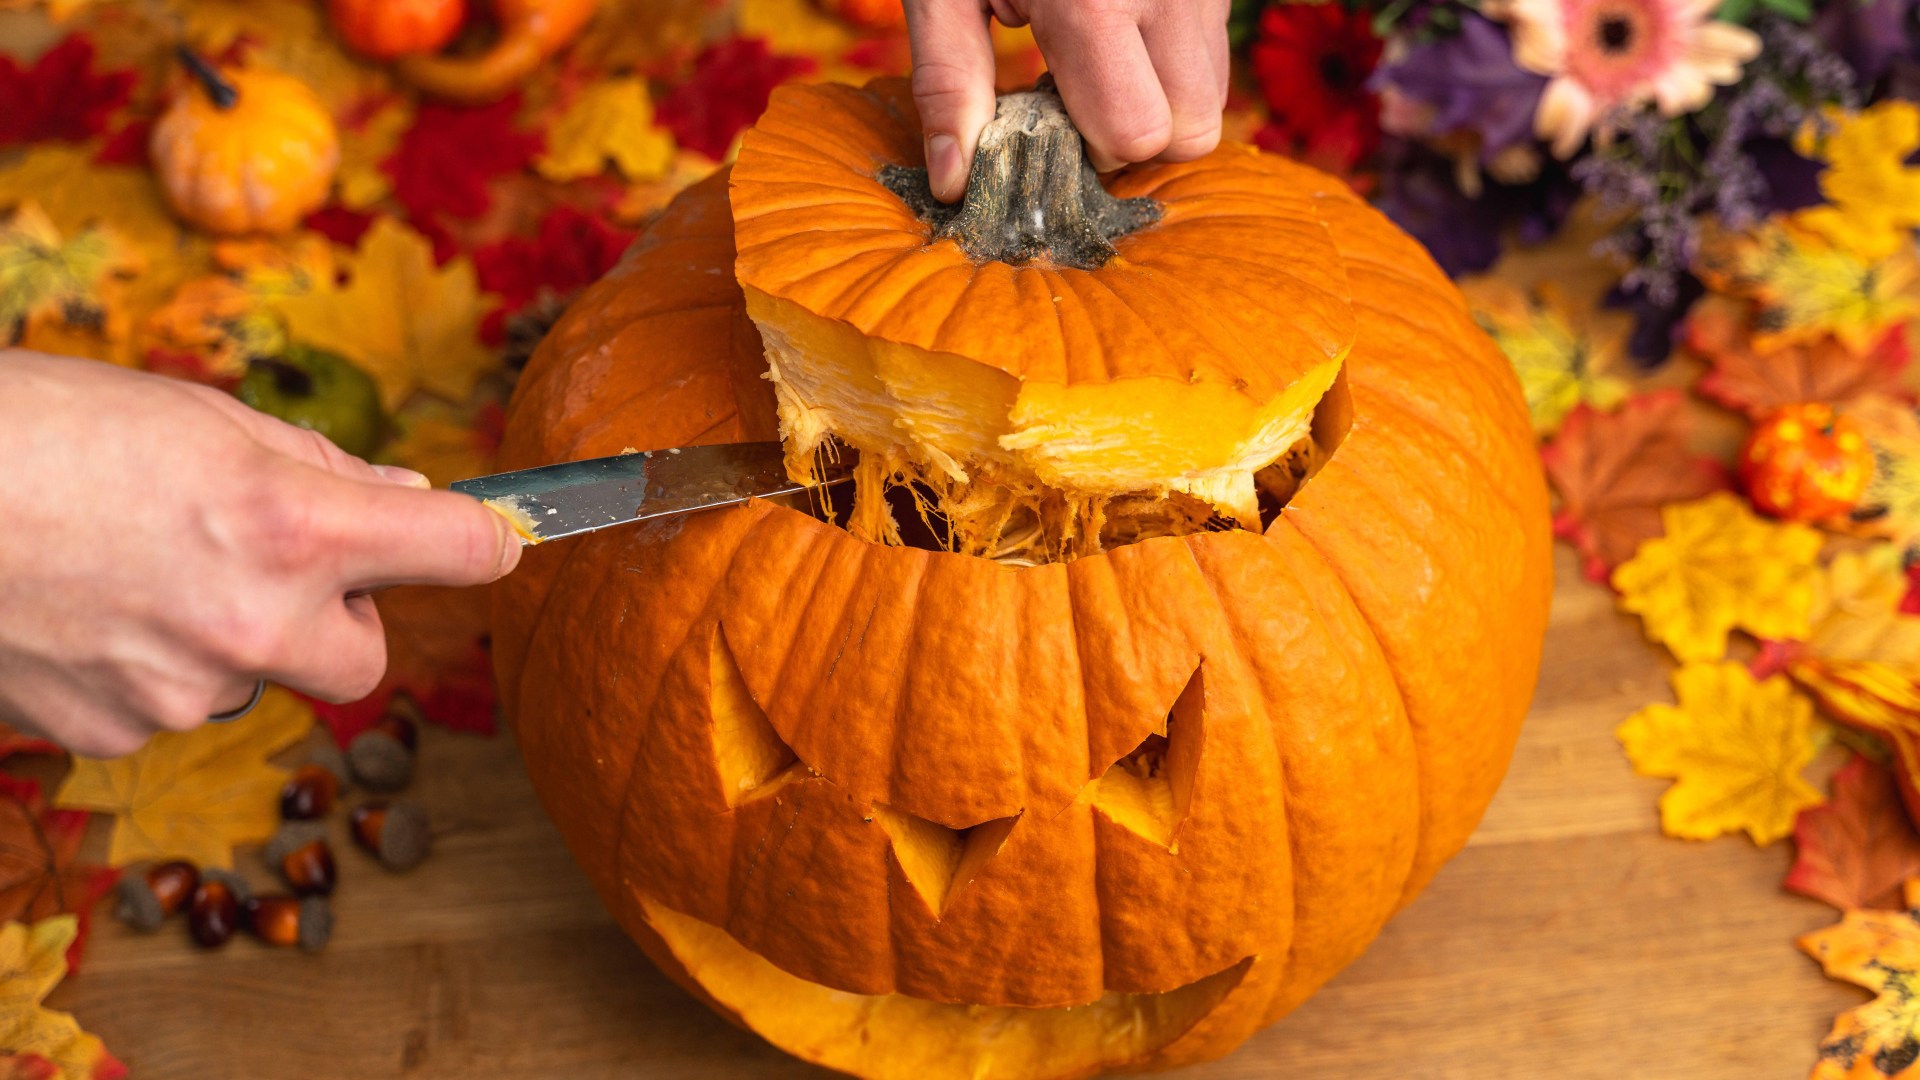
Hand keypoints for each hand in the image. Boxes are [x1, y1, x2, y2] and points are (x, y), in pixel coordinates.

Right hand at [0, 351, 520, 756]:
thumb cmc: (43, 427)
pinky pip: (174, 703)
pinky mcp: (115, 734)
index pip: (456, 551)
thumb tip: (403, 502)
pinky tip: (90, 608)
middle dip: (339, 618)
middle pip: (366, 658)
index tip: (499, 537)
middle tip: (273, 562)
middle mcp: (253, 623)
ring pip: (258, 679)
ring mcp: (183, 691)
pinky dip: (154, 666)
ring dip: (232, 635)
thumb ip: (318, 467)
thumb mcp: (201, 415)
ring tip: (138, 567)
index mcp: (291, 527)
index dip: (490, 541)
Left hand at [905, 0, 1230, 200]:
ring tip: (1097, 49)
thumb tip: (954, 182)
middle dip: (1135, 132)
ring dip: (1158, 97)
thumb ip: (950, 82)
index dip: (1087, 144)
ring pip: (1214, 94)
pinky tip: (1121, 21)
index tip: (1044, 108)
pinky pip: (1214, 49)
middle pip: (1193, 129)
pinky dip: (1171, 57)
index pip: (1135, 134)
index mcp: (1096, 1)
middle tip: (1074, 88)